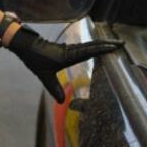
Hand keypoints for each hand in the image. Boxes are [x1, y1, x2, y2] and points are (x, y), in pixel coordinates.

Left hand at [7, 26, 122, 101]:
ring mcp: (69, 48)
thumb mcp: (44, 76)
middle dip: (107, 44)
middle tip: (121, 43)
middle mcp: (71, 50)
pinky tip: (95, 48)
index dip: (103, 49)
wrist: (25, 45)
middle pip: (93, 45)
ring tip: (113, 45)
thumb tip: (62, 103)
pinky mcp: (65, 48)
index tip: (115, 47)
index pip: (90, 51)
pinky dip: (92, 46)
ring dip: (101, 44)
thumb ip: (54, 88)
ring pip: (88, 45)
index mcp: (69, 56)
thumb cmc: (35, 59)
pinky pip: (83, 46)